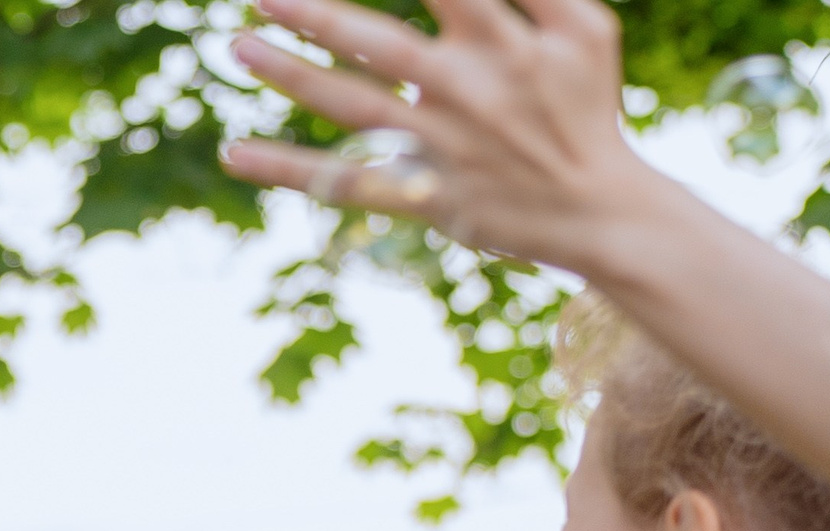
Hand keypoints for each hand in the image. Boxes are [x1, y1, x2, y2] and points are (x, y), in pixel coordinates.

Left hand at [214, 0, 663, 275]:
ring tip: (237, 44)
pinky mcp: (417, 196)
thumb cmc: (585, 106)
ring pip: (350, 104)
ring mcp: (435, 147)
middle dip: (316, 13)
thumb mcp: (585, 28)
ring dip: (289, 73)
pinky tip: (232, 151)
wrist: (597, 211)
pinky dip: (284, 168)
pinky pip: (341, 182)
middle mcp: (462, 91)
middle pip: (377, 42)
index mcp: (501, 43)